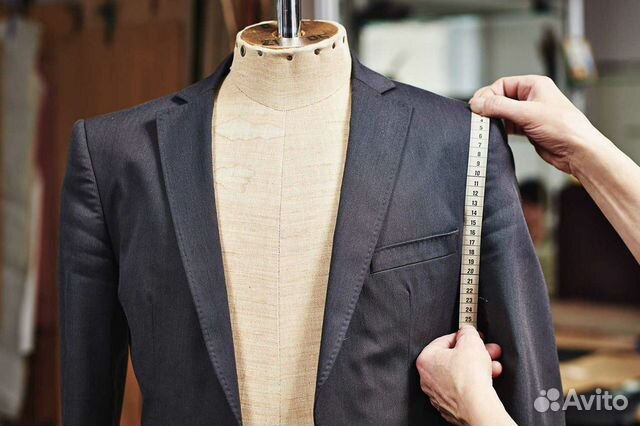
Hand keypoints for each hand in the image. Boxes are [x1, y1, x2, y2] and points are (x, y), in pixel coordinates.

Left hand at [416, 326, 511, 425]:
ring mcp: (438, 394)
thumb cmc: (469, 376)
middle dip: (475, 353)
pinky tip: (488, 380)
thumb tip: (467, 331)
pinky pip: (463, 389)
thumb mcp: (471, 340)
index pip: (445, 341)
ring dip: (478, 368)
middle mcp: (427, 378)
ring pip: (460, 375)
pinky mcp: (450, 407)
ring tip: (493, 366)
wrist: (476, 407)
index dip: (464, 337)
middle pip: (454, 358)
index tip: (474, 337)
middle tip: (487, 350)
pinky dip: (475, 384)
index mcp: (425, 359)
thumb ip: (467, 331)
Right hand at [469, 75, 604, 175]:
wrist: (577, 151)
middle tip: (478, 117)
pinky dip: (500, 128)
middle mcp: (532, 97)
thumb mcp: (527, 114)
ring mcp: (529, 113)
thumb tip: (478, 103)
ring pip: (503, 112)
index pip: (502, 84)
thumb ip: (499, 107)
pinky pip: (508, 124)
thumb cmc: (564, 128)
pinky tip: (496, 133)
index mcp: (534, 85)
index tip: (477, 106)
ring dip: (494, 118)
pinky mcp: (528, 128)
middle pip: (501, 97)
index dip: (488, 94)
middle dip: (489, 106)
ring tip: (486, 126)